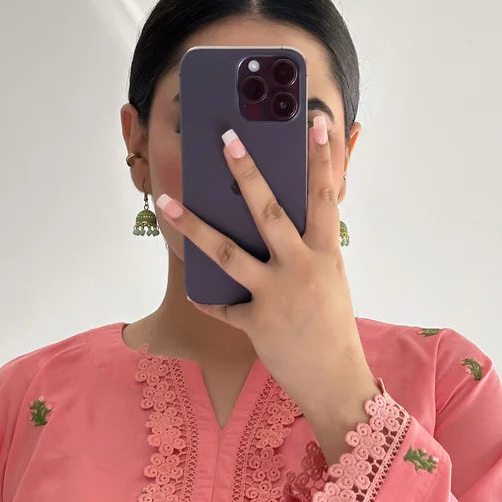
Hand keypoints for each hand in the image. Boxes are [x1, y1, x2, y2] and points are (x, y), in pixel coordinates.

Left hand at [154, 114, 373, 417]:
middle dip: (247, 172)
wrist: (335, 381)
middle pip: (268, 212)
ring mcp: (275, 294)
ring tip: (165, 201)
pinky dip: (206, 296)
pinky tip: (191, 286)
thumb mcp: (330, 279)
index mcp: (325, 253)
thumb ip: (311, 246)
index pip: (324, 196)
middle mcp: (301, 268)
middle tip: (226, 138)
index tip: (313, 121)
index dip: (320, 157)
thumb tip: (286, 215)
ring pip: (227, 252)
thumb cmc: (331, 326)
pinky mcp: (255, 322)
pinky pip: (220, 304)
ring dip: (193, 225)